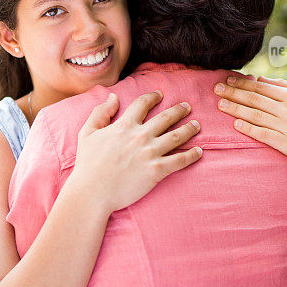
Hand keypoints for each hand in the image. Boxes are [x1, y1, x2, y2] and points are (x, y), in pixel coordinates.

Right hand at [69, 91, 202, 214]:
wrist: (92, 192)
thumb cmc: (88, 164)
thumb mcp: (87, 132)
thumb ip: (100, 112)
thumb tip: (113, 97)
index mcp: (124, 125)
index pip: (143, 104)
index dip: (153, 97)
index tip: (160, 95)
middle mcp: (140, 136)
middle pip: (165, 118)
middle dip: (178, 110)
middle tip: (187, 107)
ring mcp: (150, 153)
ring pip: (176, 136)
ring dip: (189, 129)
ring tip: (197, 125)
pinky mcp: (157, 171)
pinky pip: (179, 160)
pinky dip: (191, 155)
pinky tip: (199, 152)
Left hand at [214, 76, 286, 171]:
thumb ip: (282, 86)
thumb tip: (259, 78)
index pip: (261, 87)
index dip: (241, 82)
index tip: (226, 79)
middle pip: (254, 99)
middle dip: (233, 92)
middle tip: (215, 89)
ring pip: (255, 115)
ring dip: (235, 109)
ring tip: (220, 104)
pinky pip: (262, 134)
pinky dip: (247, 128)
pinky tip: (235, 124)